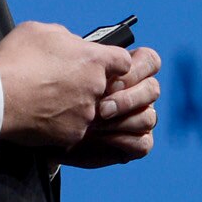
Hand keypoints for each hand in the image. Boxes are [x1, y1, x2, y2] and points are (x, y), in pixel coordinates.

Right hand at [0, 21, 134, 147]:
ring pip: (88, 108)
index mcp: (93, 59)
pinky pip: (73, 128)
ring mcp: (86, 113)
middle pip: (104, 87)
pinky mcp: (73, 134)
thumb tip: (71, 45)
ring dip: (73, 105)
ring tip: (47, 99)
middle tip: (62, 83)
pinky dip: (61, 124)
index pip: (123, 61)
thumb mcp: (41, 31)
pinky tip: (42, 115)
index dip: (112, 63)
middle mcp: (96, 87)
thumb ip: (65, 38)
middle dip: (87, 85)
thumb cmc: (15, 61)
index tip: (100, 65)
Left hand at [60, 45, 160, 169]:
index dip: (134, 70)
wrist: (49, 134)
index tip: (105, 79)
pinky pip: (144, 142)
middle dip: (127, 99)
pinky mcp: (136, 144)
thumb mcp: (70, 77)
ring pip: (149, 117)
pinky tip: (100, 137)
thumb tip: (100, 58)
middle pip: (153, 89)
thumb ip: (89, 65)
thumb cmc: (59, 101)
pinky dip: (122, 140)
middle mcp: (137, 95)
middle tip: (101, 108)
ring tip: (93, 125)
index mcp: (127, 72)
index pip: (148, 61)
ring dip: (121, 121)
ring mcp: (139, 119)